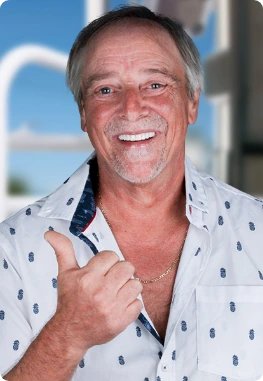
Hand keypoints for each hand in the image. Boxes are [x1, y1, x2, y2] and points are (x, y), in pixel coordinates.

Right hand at [44, 231, 142, 354]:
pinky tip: (119, 305)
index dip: (108, 262)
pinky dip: (131, 304)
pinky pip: (139, 304)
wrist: (70, 332)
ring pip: (136, 285)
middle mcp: (101, 291)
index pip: (112, 255)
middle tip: (111, 280)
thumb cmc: (69, 300)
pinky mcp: (121, 321)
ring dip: (128, 288)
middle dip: (120, 272)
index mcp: (87, 277)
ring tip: (117, 292)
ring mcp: (112, 308)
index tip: (102, 270)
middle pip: (127, 267)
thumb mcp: (65, 273)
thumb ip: (63, 250)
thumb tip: (50, 232)